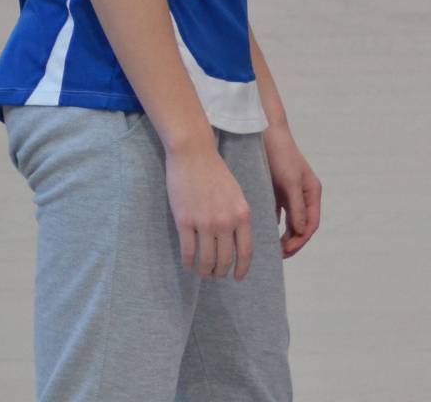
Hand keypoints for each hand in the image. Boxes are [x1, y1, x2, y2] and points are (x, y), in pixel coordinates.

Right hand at [164, 142, 254, 279]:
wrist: (194, 154)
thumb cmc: (215, 172)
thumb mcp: (236, 195)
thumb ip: (238, 217)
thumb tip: (238, 241)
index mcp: (242, 214)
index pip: (245, 251)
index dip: (242, 268)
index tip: (238, 277)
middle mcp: (226, 222)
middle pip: (225, 259)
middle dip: (221, 272)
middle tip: (216, 275)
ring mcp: (205, 223)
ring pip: (206, 259)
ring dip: (205, 271)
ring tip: (203, 272)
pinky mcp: (185, 221)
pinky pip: (188, 251)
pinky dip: (189, 262)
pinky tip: (188, 264)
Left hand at [263, 123, 322, 257]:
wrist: (265, 133)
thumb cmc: (280, 155)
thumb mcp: (290, 181)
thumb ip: (296, 206)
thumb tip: (300, 231)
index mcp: (312, 193)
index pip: (310, 224)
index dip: (300, 240)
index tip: (286, 251)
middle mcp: (304, 195)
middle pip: (301, 226)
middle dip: (292, 242)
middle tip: (277, 255)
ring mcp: (291, 194)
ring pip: (290, 222)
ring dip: (283, 236)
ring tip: (271, 249)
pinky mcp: (277, 192)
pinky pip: (277, 214)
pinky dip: (273, 225)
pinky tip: (263, 233)